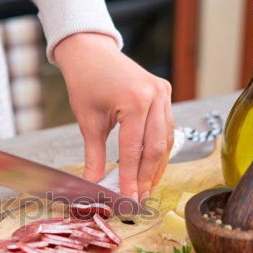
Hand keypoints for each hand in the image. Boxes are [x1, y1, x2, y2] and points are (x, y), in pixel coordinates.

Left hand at [54, 33, 173, 200]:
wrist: (91, 53)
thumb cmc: (85, 82)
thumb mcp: (88, 122)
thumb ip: (93, 156)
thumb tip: (93, 184)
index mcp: (135, 101)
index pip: (134, 150)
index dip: (131, 178)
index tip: (129, 199)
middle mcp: (155, 96)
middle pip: (156, 148)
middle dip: (147, 177)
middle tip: (139, 199)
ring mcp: (163, 93)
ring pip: (166, 140)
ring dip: (157, 166)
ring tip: (146, 188)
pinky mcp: (165, 93)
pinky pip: (166, 127)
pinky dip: (159, 148)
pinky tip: (152, 166)